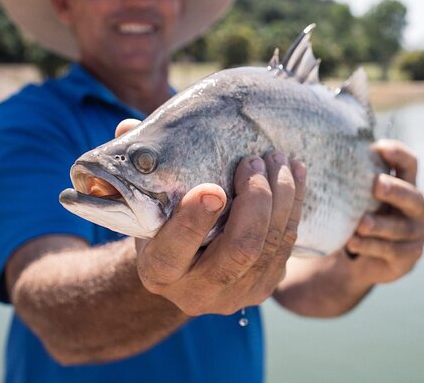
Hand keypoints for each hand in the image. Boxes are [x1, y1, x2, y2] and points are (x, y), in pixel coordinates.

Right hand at [115, 119, 306, 315]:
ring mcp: (237, 294)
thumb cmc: (161, 225)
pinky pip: (287, 246)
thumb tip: (128, 129)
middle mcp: (197, 293)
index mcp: (157, 272)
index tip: (213, 188)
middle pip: (239, 251)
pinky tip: (295, 175)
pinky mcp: (265, 286)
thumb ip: (138, 169)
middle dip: (255, 200)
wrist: (184, 271)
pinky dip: (294, 206)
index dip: (193, 222)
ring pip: (270, 246)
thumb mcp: (144, 204)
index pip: (174, 252)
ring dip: (282, 197)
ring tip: (278, 159)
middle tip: (254, 161)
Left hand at [343, 139, 423, 284]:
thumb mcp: (357, 197)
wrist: (359, 260)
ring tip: (360, 224)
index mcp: (405, 185)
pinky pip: (391, 250)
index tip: (379, 148)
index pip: (409, 164)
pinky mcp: (409, 257)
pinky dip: (371, 246)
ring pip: (400, 227)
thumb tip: (316, 156)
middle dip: (395, 190)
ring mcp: (416, 233)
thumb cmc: (359, 217)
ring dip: (379, 225)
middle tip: (377, 185)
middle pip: (412, 196)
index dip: (398, 154)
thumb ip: (352, 179)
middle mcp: (416, 208)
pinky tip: (353, 242)